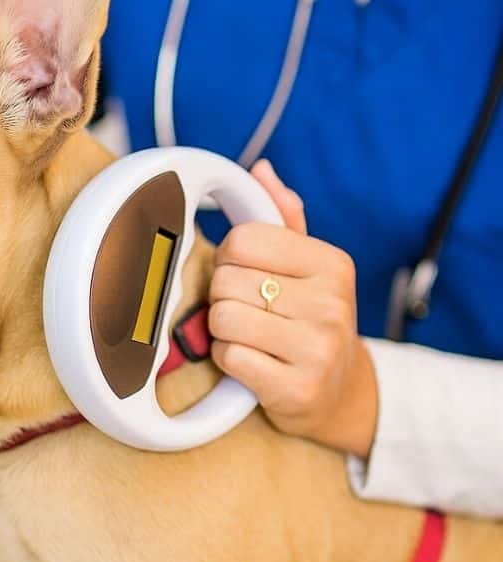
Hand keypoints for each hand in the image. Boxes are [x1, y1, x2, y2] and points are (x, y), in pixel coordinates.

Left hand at [208, 160, 377, 457]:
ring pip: (223, 317)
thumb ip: (283, 219)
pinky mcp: (296, 388)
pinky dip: (228, 360)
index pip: (243, 239)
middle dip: (224, 296)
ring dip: (223, 330)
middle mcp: (332, 303)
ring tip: (250, 337)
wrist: (338, 392)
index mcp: (333, 263)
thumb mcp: (308, 267)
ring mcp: (317, 348)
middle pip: (226, 280)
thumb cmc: (312, 321)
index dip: (229, 258)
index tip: (245, 274)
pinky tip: (252, 362)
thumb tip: (261, 170)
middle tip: (249, 311)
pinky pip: (228, 356)